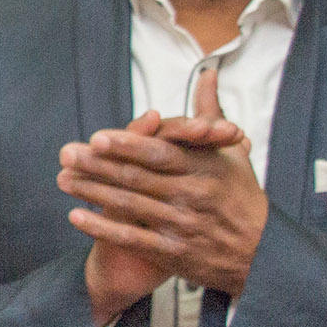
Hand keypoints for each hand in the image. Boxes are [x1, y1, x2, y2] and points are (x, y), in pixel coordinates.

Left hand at [60, 70, 267, 317]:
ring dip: (92, 192)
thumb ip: (210, 114)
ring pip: (130, 205)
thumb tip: (206, 73)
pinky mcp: (174, 252)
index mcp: (205, 168)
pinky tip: (76, 216)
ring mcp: (182, 225)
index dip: (128, 145)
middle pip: (137, 177)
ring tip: (63, 178)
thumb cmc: (241, 196)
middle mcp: (192, 195)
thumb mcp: (232, 153)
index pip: (160, 153)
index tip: (97, 137)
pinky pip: (132, 238)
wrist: (262, 253)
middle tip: (66, 153)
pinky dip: (103, 227)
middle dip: (98, 165)